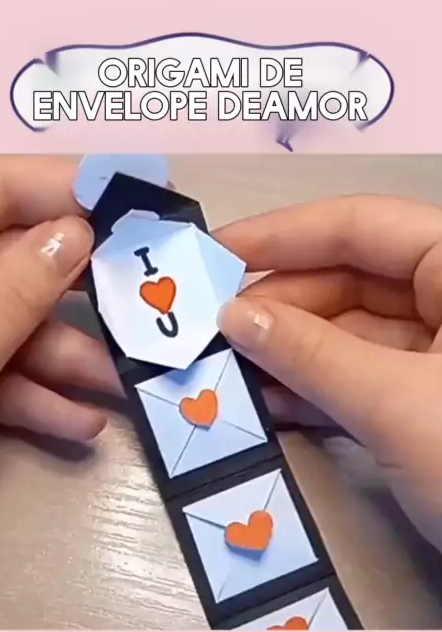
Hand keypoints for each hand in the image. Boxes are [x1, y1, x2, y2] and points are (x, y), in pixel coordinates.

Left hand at [0, 156, 119, 439]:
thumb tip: (74, 235)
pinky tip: (77, 425)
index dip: (57, 187)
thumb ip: (8, 296)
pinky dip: (28, 401)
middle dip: (74, 295)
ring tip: (123, 387)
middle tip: (147, 305)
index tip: (131, 198)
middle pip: (1, 264)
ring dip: (62, 361)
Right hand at [217, 195, 441, 551]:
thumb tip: (234, 316)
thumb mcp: (395, 405)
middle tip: (212, 330)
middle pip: (356, 278)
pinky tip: (269, 401)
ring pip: (356, 332)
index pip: (364, 226)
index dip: (284, 235)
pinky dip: (319, 389)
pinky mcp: (433, 403)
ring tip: (228, 369)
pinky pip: (367, 377)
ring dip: (292, 352)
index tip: (215, 255)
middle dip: (282, 306)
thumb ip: (311, 355)